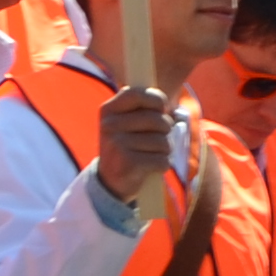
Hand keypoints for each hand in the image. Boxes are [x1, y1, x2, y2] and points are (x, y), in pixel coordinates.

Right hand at [94, 83, 180, 199]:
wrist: (110, 181)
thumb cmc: (127, 145)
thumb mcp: (127, 122)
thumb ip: (142, 107)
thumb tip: (165, 101)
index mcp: (108, 110)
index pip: (138, 94)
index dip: (157, 99)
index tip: (162, 109)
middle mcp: (110, 125)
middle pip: (158, 120)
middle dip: (166, 130)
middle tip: (158, 138)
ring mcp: (117, 144)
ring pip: (163, 141)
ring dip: (165, 150)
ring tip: (152, 154)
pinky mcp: (127, 164)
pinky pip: (162, 160)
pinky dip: (162, 165)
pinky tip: (151, 167)